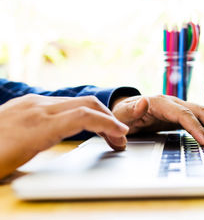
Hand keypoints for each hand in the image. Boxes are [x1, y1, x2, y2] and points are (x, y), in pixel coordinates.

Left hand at [0, 94, 128, 178]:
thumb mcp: (18, 166)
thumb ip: (50, 147)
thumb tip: (77, 147)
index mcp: (38, 125)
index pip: (85, 116)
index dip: (109, 124)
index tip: (122, 136)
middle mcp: (37, 108)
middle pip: (85, 104)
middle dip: (108, 119)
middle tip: (118, 139)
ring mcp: (31, 103)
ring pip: (74, 101)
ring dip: (95, 115)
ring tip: (103, 133)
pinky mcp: (26, 104)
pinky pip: (60, 103)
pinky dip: (79, 112)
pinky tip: (79, 125)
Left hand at [111, 95, 203, 144]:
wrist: (124, 110)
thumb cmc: (122, 114)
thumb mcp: (122, 113)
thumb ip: (132, 109)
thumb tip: (144, 101)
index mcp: (160, 102)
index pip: (183, 114)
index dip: (196, 128)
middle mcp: (173, 102)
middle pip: (199, 111)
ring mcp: (179, 107)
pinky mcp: (182, 114)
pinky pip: (202, 117)